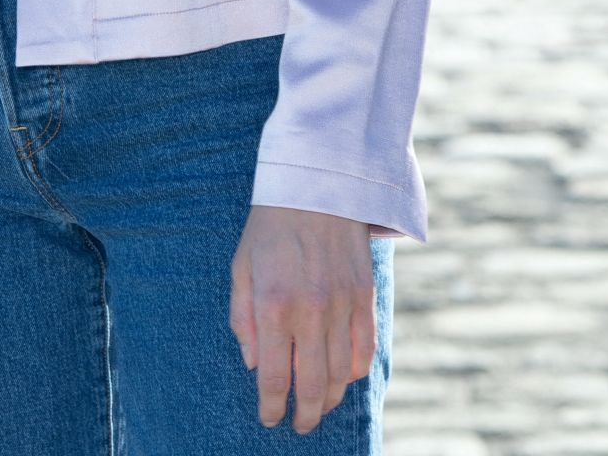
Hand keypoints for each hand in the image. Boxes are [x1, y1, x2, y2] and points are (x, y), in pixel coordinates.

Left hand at [230, 206, 375, 433]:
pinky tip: (343, 377)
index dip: (271, 407)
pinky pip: (365, 351)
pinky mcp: (365, 297)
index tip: (269, 418)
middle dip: (304, 415)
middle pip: (312, 387)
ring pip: (341, 375)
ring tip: (319, 405)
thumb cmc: (270, 225)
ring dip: (330, 399)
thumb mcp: (242, 267)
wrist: (316, 183)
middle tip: (299, 425)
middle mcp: (310, 312)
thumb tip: (254, 364)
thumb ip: (243, 319)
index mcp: (273, 306)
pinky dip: (355, 372)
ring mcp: (342, 306)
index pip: (273, 377)